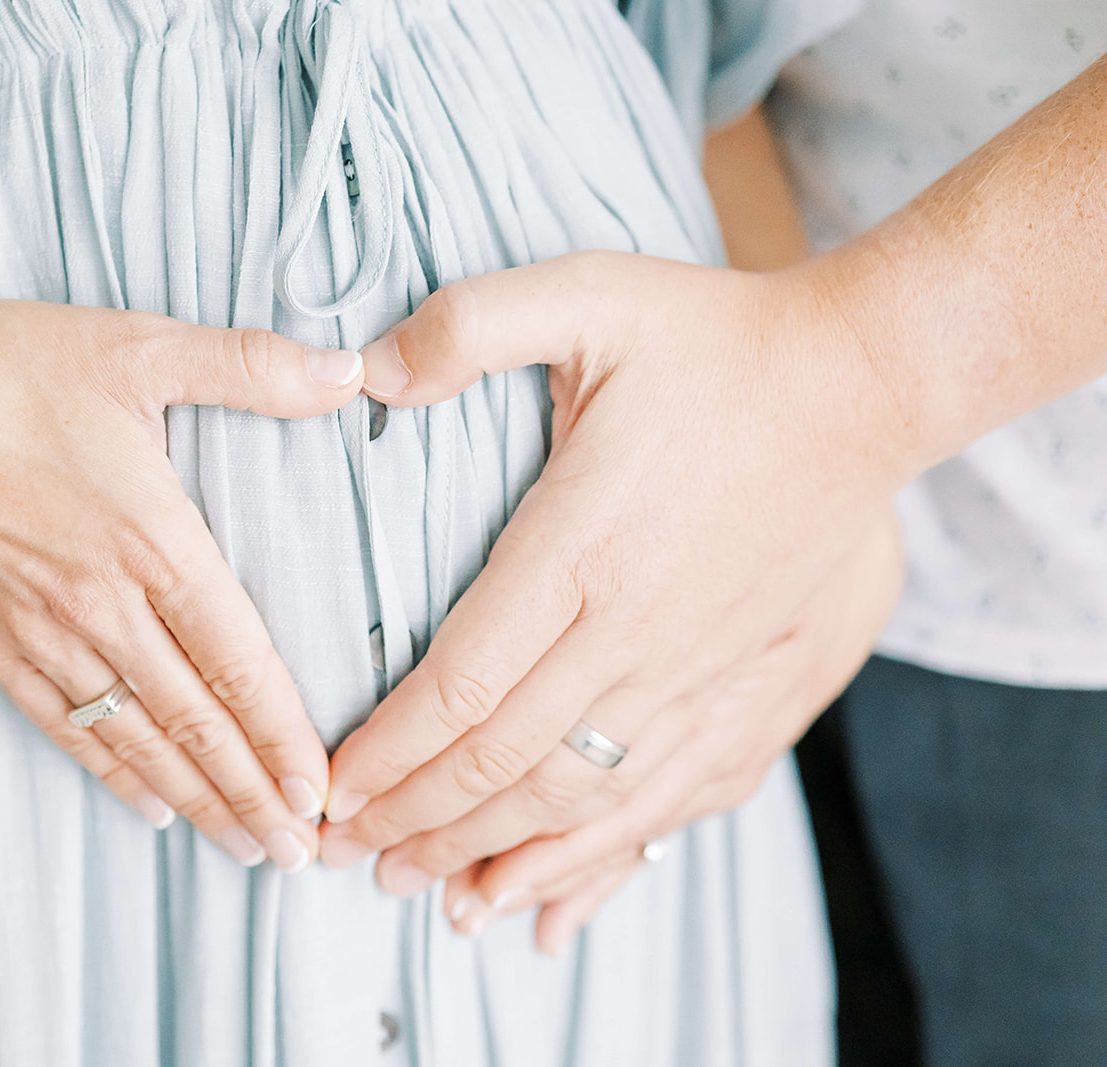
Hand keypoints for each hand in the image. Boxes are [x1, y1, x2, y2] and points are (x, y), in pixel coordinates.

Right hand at [0, 295, 365, 871]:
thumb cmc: (8, 368)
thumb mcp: (141, 347)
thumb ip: (251, 365)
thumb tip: (349, 370)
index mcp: (151, 542)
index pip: (237, 662)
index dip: (283, 734)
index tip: (319, 791)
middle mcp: (101, 604)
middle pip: (193, 721)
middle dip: (251, 793)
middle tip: (298, 850)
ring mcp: (42, 630)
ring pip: (134, 737)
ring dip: (194, 798)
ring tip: (242, 846)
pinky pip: (62, 724)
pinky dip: (109, 770)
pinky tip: (149, 804)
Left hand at [319, 251, 901, 878]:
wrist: (863, 384)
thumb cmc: (718, 338)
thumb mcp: (586, 295)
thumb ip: (466, 326)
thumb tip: (364, 370)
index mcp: (578, 549)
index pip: (456, 684)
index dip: (383, 751)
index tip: (326, 787)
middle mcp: (631, 630)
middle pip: (499, 761)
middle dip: (409, 819)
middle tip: (336, 852)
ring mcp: (689, 668)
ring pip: (572, 797)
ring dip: (482, 850)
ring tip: (411, 884)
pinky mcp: (737, 682)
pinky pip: (657, 798)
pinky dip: (590, 856)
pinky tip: (545, 890)